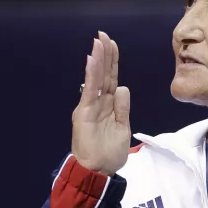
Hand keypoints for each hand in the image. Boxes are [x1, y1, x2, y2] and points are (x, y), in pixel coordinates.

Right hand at [71, 32, 131, 175]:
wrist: (97, 171)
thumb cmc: (108, 153)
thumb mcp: (122, 128)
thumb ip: (122, 108)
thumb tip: (123, 88)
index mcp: (107, 106)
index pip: (111, 79)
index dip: (112, 63)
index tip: (112, 45)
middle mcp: (97, 103)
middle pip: (103, 75)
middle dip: (104, 55)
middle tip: (103, 35)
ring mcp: (90, 107)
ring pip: (96, 79)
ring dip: (98, 59)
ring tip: (99, 41)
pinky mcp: (84, 113)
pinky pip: (90, 90)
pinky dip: (91, 75)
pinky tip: (92, 60)